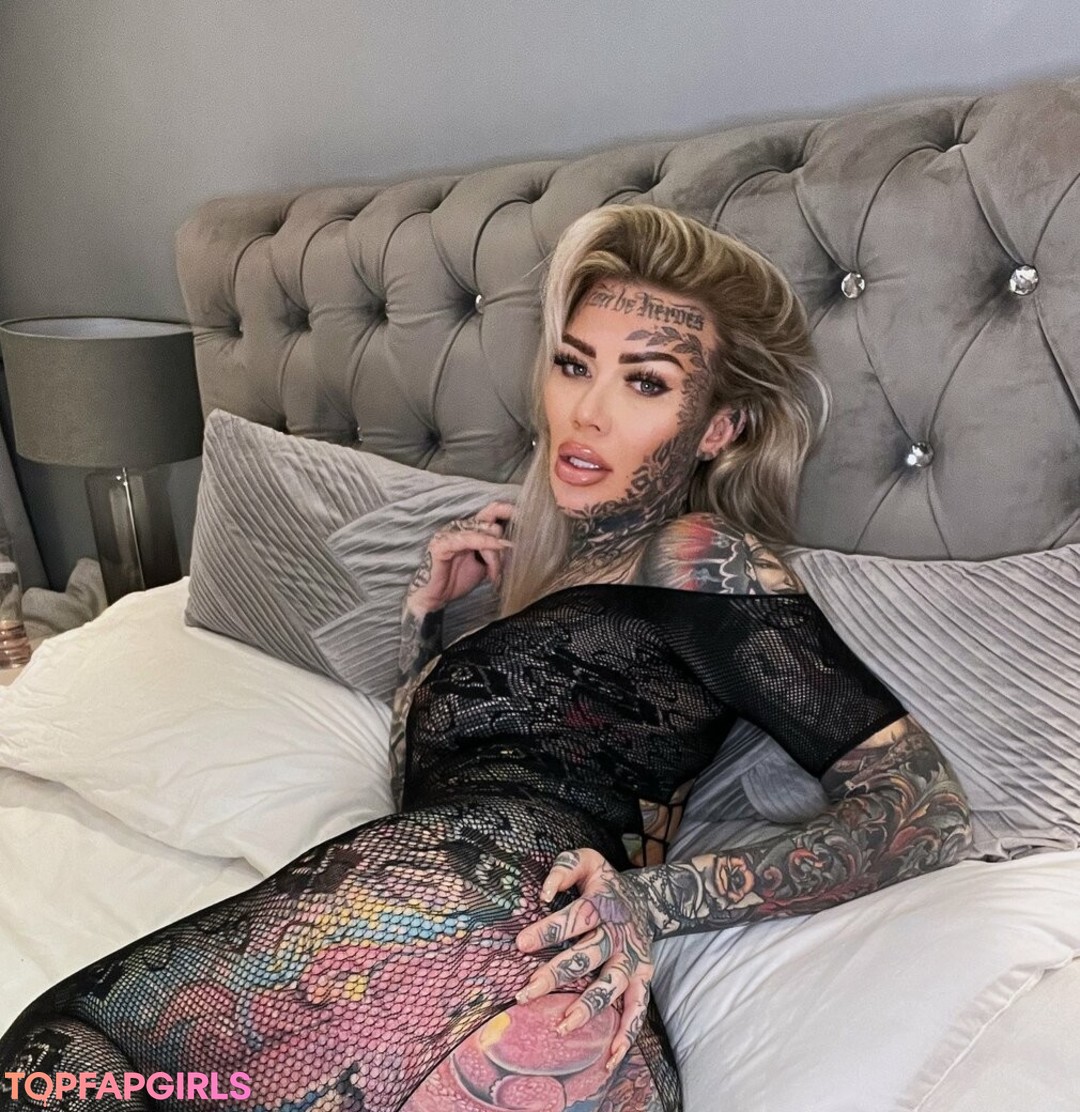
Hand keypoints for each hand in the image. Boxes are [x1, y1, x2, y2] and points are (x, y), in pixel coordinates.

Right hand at [405, 501, 514, 616]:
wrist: (435, 597)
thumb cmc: (457, 580)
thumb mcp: (484, 566)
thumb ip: (496, 554)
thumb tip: (515, 549)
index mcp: (470, 529)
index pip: (492, 512)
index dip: (509, 511)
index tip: (528, 518)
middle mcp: (460, 527)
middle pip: (492, 525)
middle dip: (502, 547)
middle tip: (504, 568)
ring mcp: (450, 533)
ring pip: (483, 533)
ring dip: (493, 555)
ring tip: (495, 573)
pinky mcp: (442, 544)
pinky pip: (467, 539)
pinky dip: (483, 543)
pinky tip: (495, 548)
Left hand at [514, 848, 655, 1074]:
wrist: (649, 899)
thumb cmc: (604, 884)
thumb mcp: (587, 861)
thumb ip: (564, 868)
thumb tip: (543, 892)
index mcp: (604, 903)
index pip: (576, 917)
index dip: (549, 929)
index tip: (521, 944)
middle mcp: (619, 933)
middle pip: (589, 955)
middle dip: (557, 974)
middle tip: (526, 993)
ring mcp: (633, 958)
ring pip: (612, 985)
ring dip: (589, 1007)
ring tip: (563, 1026)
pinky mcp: (643, 978)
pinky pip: (638, 1009)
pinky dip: (627, 1034)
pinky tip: (610, 1057)